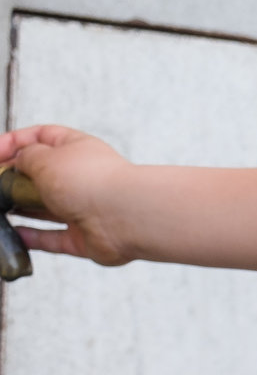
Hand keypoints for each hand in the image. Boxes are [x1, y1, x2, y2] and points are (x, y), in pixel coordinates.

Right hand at [0, 124, 143, 264]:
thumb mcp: (46, 158)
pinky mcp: (83, 237)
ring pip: (45, 208)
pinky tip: (13, 234)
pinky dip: (32, 238)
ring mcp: (83, 208)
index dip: (14, 141)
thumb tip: (19, 161)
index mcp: (77, 149)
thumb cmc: (90, 180)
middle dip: (14, 179)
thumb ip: (27, 156)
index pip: (42, 136)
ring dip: (20, 208)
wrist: (125, 216)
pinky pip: (52, 238)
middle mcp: (81, 177)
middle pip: (41, 175)